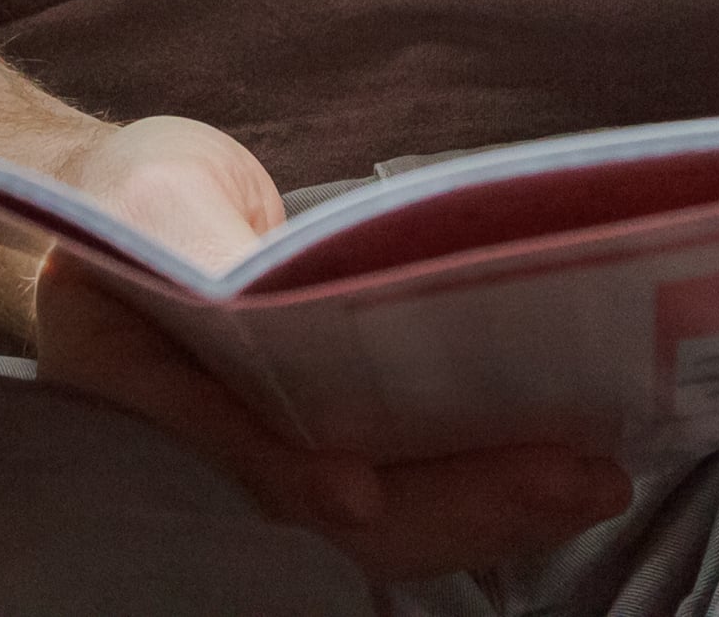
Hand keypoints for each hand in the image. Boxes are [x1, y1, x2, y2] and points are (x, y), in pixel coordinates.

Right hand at [34, 217, 629, 581]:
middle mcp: (188, 460)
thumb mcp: (158, 191)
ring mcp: (259, 472)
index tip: (360, 493)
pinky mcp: (318, 467)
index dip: (283, 470)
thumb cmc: (138, 190)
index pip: (213, 445)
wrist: (131, 211)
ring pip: (374, 527)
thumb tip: (275, 296)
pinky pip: (401, 504)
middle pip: (318, 510)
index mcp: (123, 389)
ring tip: (595, 478)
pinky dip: (479, 494)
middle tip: (572, 476)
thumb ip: (206, 247)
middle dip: (450, 501)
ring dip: (488, 509)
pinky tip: (560, 477)